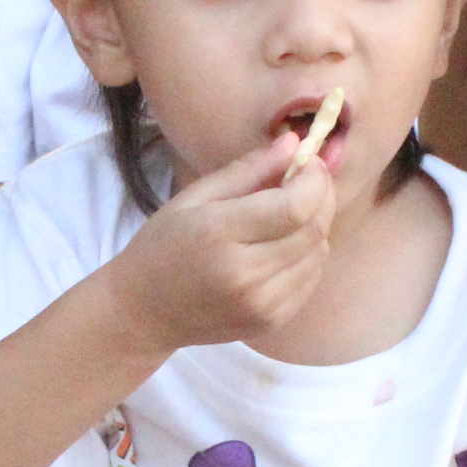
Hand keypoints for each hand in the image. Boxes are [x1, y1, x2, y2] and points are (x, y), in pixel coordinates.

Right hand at [108, 128, 335, 352]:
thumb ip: (248, 169)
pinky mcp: (270, 323)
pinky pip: (311, 280)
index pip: (295, 206)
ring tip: (292, 213)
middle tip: (309, 180)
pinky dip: (309, 256)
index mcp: (219, 234)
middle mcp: (245, 274)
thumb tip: (294, 143)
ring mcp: (261, 305)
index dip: (314, 181)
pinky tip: (285, 245)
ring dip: (316, 226)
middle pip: (313, 230)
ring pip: (319, 254)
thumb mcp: (195, 198)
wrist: (144, 313)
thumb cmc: (163, 247)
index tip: (310, 163)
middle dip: (322, 198)